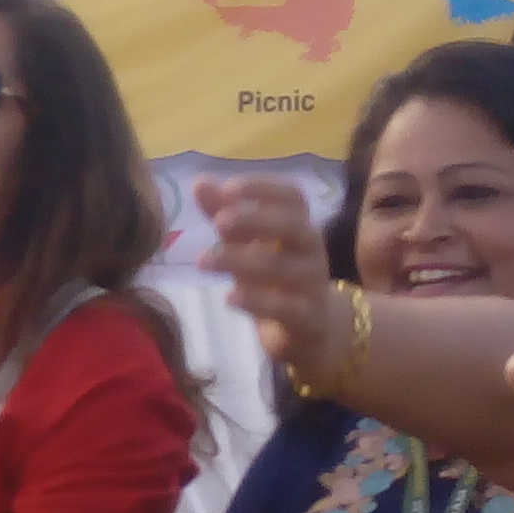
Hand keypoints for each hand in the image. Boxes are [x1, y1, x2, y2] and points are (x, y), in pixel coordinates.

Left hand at [192, 175, 335, 373]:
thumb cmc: (275, 278)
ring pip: (283, 267)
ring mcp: (313, 284)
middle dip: (256, 219)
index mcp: (298, 225)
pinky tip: (229, 297)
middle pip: (293, 225)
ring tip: (202, 261)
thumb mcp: (247, 246)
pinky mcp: (309, 318)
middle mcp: (311, 249)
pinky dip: (257, 302)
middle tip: (219, 222)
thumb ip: (225, 215)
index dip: (263, 188)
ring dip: (240, 261)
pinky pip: (287, 308)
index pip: (292, 196)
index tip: (227, 189)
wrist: (312, 329)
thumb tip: (200, 183)